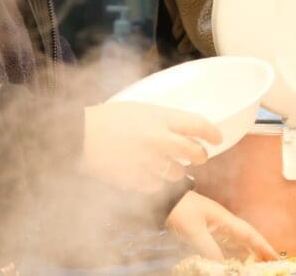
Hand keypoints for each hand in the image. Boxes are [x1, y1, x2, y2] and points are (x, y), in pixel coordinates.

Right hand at [81, 102, 221, 193]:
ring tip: (167, 165)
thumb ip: (163, 120)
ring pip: (178, 173)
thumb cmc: (106, 119)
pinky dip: (156, 183)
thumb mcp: (140, 110)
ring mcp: (148, 161)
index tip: (217, 138)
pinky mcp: (136, 180)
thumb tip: (183, 129)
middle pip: (194, 152)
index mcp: (160, 118)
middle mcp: (158, 139)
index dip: (212, 133)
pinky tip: (147, 174)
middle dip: (200, 156)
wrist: (77, 136)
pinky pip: (157, 187)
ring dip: (177, 171)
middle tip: (199, 157)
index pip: (198, 125)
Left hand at [166, 191, 278, 260]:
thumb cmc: (180, 209)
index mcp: (225, 219)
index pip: (249, 234)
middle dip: (259, 251)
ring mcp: (215, 227)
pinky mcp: (206, 231)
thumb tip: (222, 265)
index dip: (264, 246)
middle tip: (269, 265)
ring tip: (255, 266)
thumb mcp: (194, 230)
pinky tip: (232, 262)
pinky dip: (231, 254)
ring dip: (246, 254)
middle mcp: (223, 223)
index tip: (276, 257)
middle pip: (246, 239)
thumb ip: (209, 248)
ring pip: (236, 243)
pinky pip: (223, 246)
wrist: (165, 199)